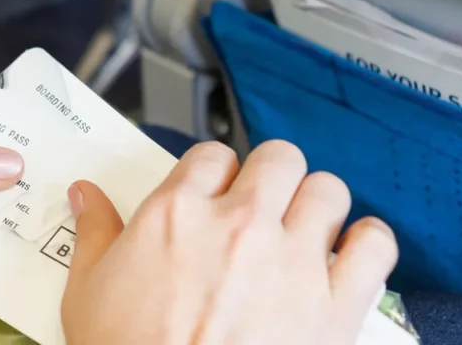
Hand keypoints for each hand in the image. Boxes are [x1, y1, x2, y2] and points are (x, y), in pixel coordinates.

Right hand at [61, 140, 397, 344]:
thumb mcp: (88, 291)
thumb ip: (94, 233)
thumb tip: (86, 196)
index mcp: (177, 214)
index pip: (211, 156)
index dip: (215, 174)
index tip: (215, 195)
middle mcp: (239, 224)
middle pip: (277, 159)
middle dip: (272, 178)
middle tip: (263, 207)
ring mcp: (292, 260)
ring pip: (328, 190)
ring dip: (318, 206)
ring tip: (306, 230)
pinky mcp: (335, 304)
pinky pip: (375, 246)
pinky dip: (369, 244)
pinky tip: (351, 256)